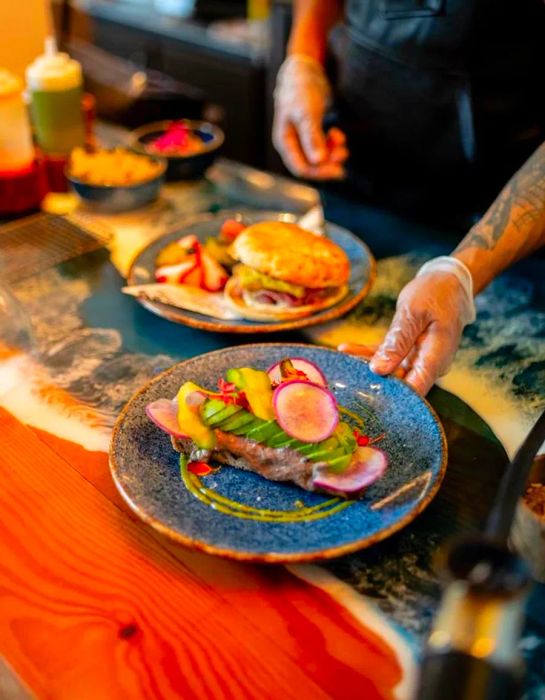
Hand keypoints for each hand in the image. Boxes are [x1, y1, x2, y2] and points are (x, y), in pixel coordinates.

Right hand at [273, 54, 348, 179]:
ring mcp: (301, 139)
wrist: (303, 70)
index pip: (300, 168)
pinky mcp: (311, 133)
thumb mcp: (307, 113)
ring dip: (332, 154)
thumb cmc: (301, 89)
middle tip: (344, 155)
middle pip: (310, 165)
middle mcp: (291, 143)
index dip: (319, 172)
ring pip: (318, 158)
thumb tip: (318, 161)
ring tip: (343, 145)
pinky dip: (332, 145)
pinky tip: (337, 135)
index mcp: (285, 141)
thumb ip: (312, 137)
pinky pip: (322, 147)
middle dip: (328, 163)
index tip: (338, 170)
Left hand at [339, 260, 475, 394]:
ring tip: (341, 358)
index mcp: (435, 359)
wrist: (449, 283)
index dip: (390, 398)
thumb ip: (397, 342)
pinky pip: (387, 357)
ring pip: (389, 370)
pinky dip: (369, 353)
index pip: (413, 390)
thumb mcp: (413, 313)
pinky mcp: (409, 352)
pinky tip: (347, 349)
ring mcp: (418, 359)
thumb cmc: (436, 294)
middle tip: (345, 376)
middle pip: (399, 383)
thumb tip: (379, 370)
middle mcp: (428, 365)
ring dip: (365, 364)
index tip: (364, 394)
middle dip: (372, 381)